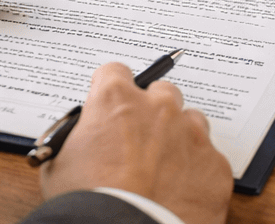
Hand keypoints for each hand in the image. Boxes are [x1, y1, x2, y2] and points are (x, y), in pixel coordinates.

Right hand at [40, 62, 231, 223]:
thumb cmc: (88, 203)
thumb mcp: (59, 161)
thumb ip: (76, 137)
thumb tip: (82, 138)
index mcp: (116, 100)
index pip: (115, 72)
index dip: (110, 90)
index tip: (110, 107)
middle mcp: (158, 108)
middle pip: (161, 91)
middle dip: (151, 111)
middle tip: (139, 142)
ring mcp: (192, 135)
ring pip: (192, 122)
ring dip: (180, 138)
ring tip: (163, 171)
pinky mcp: (215, 167)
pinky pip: (210, 161)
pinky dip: (197, 174)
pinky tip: (179, 194)